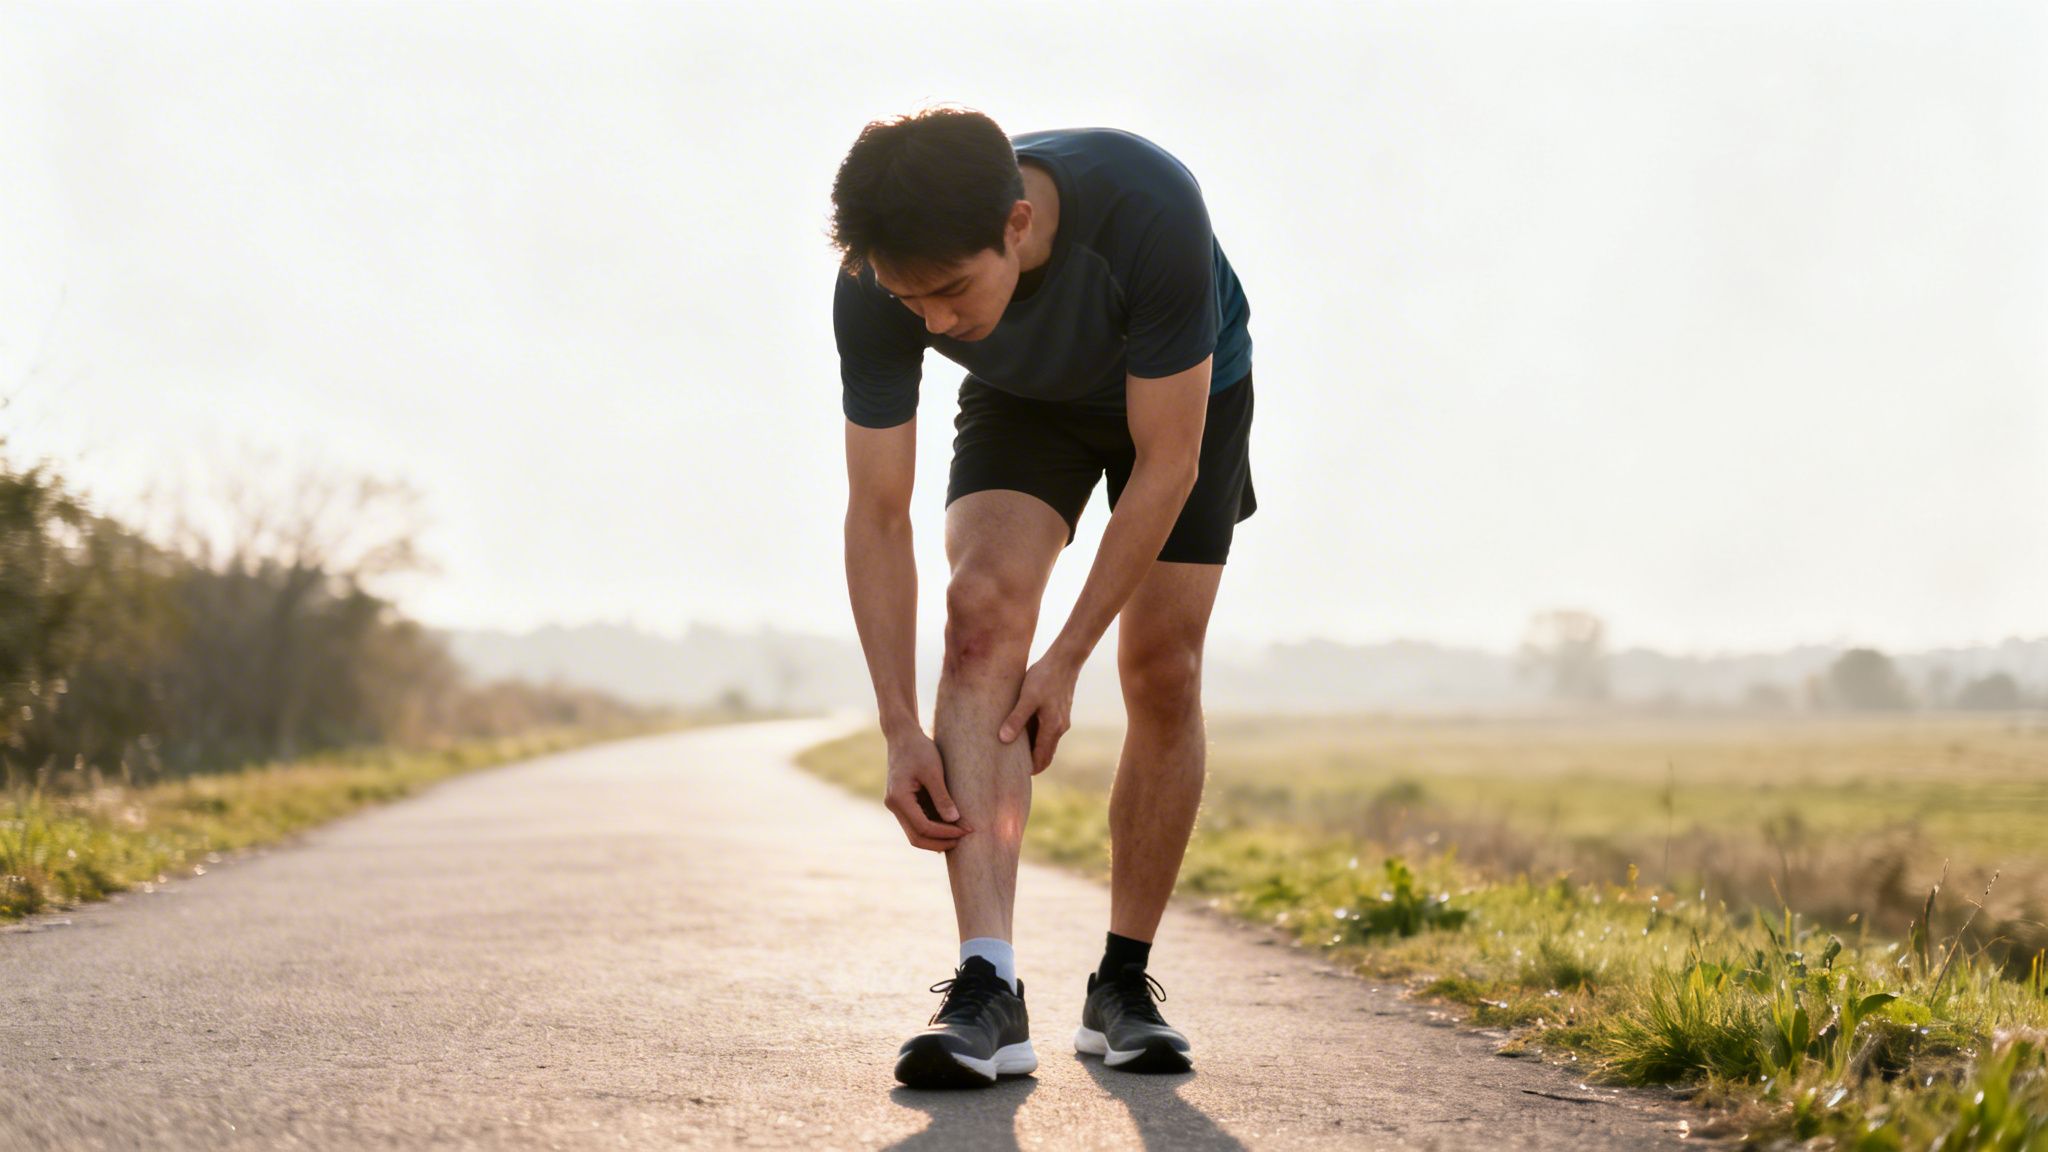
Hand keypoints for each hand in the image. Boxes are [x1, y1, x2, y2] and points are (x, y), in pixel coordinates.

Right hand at [883, 729, 971, 851]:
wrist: (902, 735)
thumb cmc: (919, 749)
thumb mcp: (933, 771)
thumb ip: (942, 797)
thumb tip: (954, 820)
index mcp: (899, 798)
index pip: (923, 827)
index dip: (945, 832)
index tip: (966, 830)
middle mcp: (894, 805)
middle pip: (916, 837)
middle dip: (940, 842)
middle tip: (964, 838)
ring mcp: (897, 805)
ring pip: (916, 833)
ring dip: (937, 837)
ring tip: (960, 833)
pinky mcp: (903, 802)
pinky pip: (917, 822)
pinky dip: (933, 827)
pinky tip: (951, 825)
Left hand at [998, 651, 1078, 774]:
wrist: (1065, 659)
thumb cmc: (1045, 677)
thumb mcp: (1027, 697)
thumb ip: (1016, 719)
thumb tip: (1003, 740)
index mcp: (1052, 728)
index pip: (1041, 759)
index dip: (1030, 770)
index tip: (1016, 777)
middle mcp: (1060, 728)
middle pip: (1047, 754)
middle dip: (1033, 764)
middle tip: (1014, 770)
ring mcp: (1062, 720)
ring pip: (1048, 743)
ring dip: (1035, 750)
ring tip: (1016, 752)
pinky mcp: (1060, 711)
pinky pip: (1049, 731)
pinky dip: (1038, 737)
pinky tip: (1024, 731)